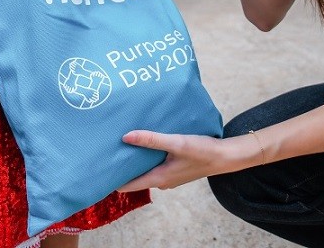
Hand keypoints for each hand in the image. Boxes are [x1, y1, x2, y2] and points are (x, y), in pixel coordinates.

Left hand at [118, 130, 258, 191]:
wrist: (224, 156)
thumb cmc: (202, 151)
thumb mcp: (176, 142)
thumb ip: (151, 139)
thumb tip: (126, 137)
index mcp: (158, 178)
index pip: (127, 186)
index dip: (112, 179)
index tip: (99, 169)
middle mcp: (161, 181)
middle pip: (134, 177)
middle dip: (122, 166)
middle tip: (107, 150)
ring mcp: (168, 177)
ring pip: (145, 170)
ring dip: (135, 160)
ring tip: (123, 144)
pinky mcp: (174, 169)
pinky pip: (155, 165)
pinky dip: (147, 157)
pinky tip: (146, 143)